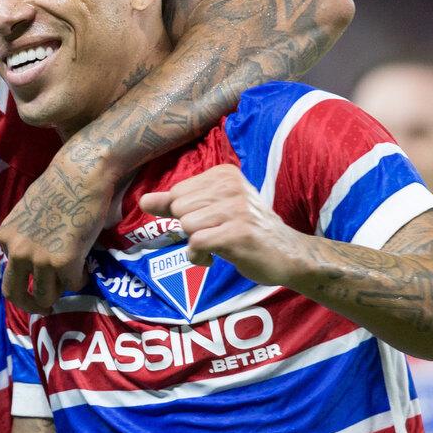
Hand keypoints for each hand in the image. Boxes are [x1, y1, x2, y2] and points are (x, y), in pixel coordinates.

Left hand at [0, 154, 112, 311]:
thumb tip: (33, 258)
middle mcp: (17, 251)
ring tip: (70, 281)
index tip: (39, 278)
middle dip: (31, 306)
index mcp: (5, 238)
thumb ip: (25, 236)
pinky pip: (72, 284)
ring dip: (59, 292)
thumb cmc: (59, 187)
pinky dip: (80, 280)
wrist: (80, 175)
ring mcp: (39, 259)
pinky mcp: (63, 262)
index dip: (27, 275)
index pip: (10, 270)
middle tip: (45, 309)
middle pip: (15, 295)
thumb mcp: (27, 212)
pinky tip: (85, 269)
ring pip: (46, 295)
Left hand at [138, 164, 303, 284]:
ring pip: (186, 226)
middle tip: (215, 235)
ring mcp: (236, 208)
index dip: (185, 215)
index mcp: (224, 174)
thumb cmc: (247, 231)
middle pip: (179, 209)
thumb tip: (143, 201)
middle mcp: (231, 186)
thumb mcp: (214, 210)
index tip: (208, 222)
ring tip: (217, 246)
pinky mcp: (238, 233)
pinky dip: (199, 257)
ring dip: (195, 245)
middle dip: (189, 229)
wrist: (289, 254)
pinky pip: (197, 243)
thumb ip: (176, 204)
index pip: (177, 193)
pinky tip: (214, 258)